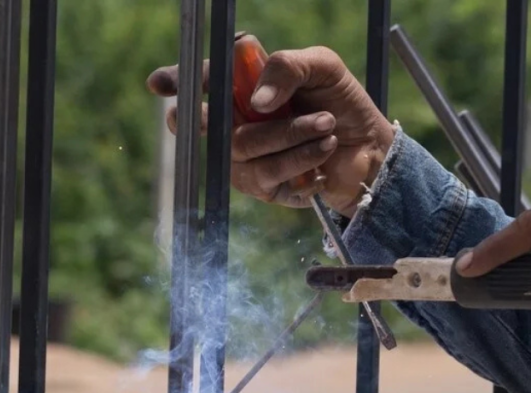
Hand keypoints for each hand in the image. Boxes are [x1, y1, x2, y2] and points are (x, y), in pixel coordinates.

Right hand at [146, 41, 394, 216]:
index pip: (199, 82)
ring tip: (325, 125)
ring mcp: (245, 159)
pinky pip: (267, 176)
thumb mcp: (322, 66)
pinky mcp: (263, 188)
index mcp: (241, 87)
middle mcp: (235, 123)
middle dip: (222, 118)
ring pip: (244, 148)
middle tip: (259, 106)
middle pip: (205, 123)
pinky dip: (301, 160)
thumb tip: (258, 101)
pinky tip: (323, 152)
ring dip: (292, 134)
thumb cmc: (342, 102)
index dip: (175, 82)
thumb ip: (287, 66)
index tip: (159, 85)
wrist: (371, 148)